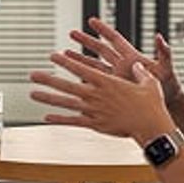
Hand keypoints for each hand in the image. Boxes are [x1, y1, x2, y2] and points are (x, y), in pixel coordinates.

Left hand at [29, 53, 170, 142]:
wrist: (151, 126)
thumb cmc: (151, 104)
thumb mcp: (148, 82)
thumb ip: (139, 72)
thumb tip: (137, 64)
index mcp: (107, 82)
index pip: (81, 69)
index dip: (65, 62)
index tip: (53, 56)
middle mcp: (96, 95)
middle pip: (67, 85)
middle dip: (48, 79)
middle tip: (33, 75)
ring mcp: (93, 110)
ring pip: (66, 103)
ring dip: (48, 98)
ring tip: (32, 94)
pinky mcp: (95, 124)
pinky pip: (73, 121)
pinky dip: (59, 119)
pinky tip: (46, 117)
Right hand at [63, 17, 183, 105]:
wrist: (165, 104)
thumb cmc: (168, 85)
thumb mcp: (167, 67)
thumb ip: (164, 52)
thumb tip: (160, 37)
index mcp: (132, 57)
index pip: (115, 40)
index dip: (104, 30)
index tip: (92, 21)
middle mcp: (121, 66)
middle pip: (100, 50)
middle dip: (86, 41)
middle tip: (72, 33)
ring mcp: (116, 78)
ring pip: (94, 66)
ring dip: (80, 60)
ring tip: (65, 55)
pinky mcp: (113, 90)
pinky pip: (96, 84)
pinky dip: (84, 82)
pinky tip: (72, 81)